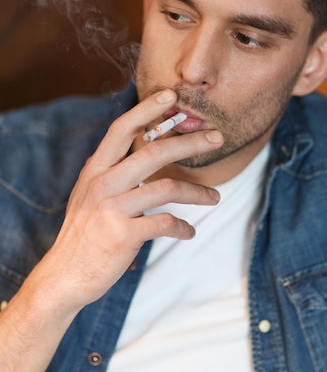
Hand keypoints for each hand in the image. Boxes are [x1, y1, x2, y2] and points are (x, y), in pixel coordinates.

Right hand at [28, 89, 222, 315]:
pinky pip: (166, 224)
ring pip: (167, 187)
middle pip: (153, 151)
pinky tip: (189, 232)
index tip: (172, 96)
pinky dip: (183, 228)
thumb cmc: (83, 233)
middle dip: (190, 141)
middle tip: (217, 138)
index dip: (148, 109)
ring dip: (197, 192)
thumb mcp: (90, 194)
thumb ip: (112, 172)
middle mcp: (102, 183)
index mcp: (96, 169)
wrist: (64, 275)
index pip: (122, 129)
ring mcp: (112, 208)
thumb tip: (140, 151)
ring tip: (215, 198)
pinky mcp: (123, 235)